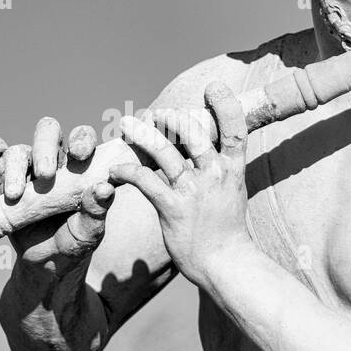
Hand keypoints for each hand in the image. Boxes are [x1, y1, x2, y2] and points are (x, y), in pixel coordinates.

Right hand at [0, 118, 114, 265]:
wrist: (47, 264)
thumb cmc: (75, 243)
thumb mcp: (90, 232)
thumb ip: (97, 211)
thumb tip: (104, 189)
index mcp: (80, 166)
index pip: (82, 139)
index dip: (81, 139)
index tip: (79, 155)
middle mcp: (54, 161)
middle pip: (48, 133)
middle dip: (45, 148)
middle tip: (45, 175)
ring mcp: (27, 170)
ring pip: (19, 151)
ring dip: (15, 167)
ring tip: (15, 195)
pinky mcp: (3, 181)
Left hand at [109, 81, 256, 288]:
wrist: (225, 263)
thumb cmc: (226, 230)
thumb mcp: (232, 192)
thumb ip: (219, 169)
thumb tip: (206, 149)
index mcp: (233, 170)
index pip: (234, 130)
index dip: (225, 105)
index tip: (212, 87)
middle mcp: (215, 175)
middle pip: (193, 132)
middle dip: (172, 117)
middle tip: (156, 113)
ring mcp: (194, 191)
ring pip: (165, 152)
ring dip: (143, 135)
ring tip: (127, 126)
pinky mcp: (172, 208)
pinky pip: (145, 181)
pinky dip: (127, 171)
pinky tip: (116, 170)